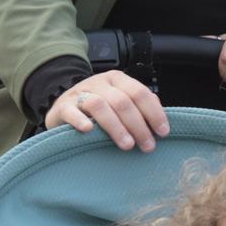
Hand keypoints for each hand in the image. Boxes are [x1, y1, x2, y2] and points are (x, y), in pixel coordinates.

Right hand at [43, 69, 168, 152]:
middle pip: (122, 101)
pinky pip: (71, 111)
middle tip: (147, 146)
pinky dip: (80, 120)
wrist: (62, 107)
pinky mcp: (62, 106)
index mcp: (117, 80)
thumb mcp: (118, 102)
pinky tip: (89, 131)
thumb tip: (161, 119)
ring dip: (116, 126)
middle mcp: (99, 83)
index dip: (154, 112)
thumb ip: (138, 107)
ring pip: (99, 105)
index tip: (163, 132)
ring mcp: (79, 93)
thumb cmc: (96, 110)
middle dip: (138, 125)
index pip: (140, 92)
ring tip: (127, 145)